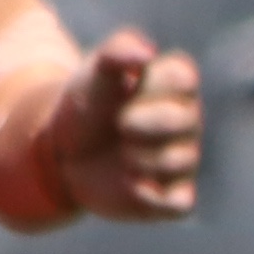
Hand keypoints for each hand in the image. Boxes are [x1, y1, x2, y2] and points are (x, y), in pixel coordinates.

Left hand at [59, 34, 204, 222]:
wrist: (64, 150)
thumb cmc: (89, 103)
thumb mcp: (96, 70)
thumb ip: (119, 50)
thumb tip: (146, 54)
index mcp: (177, 84)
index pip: (183, 78)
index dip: (149, 86)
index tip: (125, 88)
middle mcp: (188, 122)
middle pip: (183, 121)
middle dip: (141, 123)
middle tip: (119, 125)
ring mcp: (183, 159)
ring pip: (178, 160)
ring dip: (140, 158)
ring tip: (121, 155)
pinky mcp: (172, 196)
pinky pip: (180, 203)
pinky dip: (154, 196)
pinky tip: (132, 183)